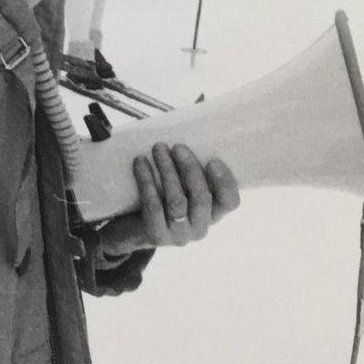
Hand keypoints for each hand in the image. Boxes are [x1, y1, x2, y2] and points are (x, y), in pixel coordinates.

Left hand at [95, 143, 240, 258]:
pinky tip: (140, 162)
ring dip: (167, 170)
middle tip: (177, 147)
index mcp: (214, 214)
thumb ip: (192, 169)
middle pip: (201, 198)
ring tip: (158, 148)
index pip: (230, 202)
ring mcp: (179, 236)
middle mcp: (201, 229)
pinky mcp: (157, 236)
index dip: (224, 182)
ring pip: (177, 200)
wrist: (132, 229)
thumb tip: (193, 126)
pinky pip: (153, 206)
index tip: (212, 160)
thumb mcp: (184, 187)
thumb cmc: (164, 198)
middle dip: (189, 168)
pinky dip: (147, 180)